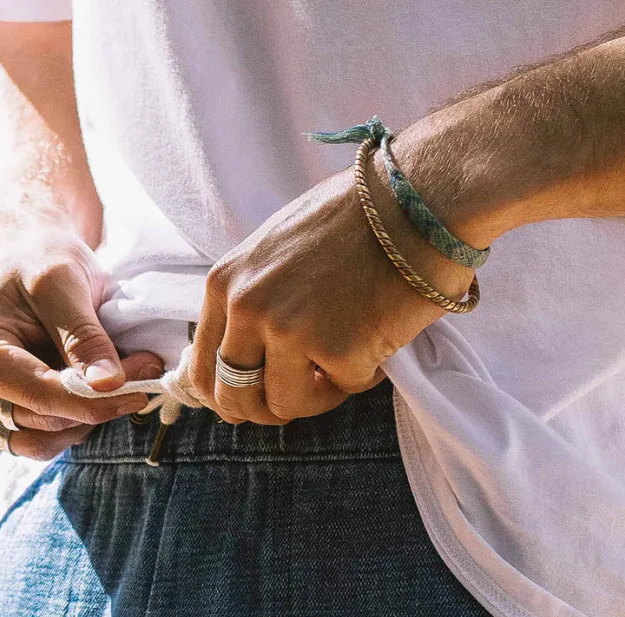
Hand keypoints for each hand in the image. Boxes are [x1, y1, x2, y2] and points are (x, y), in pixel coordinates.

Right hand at [0, 226, 162, 458]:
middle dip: (101, 401)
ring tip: (123, 376)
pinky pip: (44, 440)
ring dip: (91, 417)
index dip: (99, 399)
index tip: (145, 384)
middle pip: (46, 421)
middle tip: (145, 367)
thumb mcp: (62, 282)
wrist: (23, 254)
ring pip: (47, 440)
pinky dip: (77, 421)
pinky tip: (96, 389)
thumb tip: (107, 385)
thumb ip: (84, 336)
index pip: (42, 398)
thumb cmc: (36, 257)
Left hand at [188, 150, 475, 424]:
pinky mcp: (337, 350)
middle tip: (300, 397)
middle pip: (235, 398)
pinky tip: (378, 338)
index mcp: (227, 282)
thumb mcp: (277, 249)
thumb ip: (252, 298)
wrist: (422, 199)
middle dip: (267, 408)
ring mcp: (290, 331)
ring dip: (317, 396)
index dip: (227, 395)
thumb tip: (241, 353)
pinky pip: (342, 390)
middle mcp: (248, 308)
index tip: (252, 400)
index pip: (202, 367)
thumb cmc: (358, 217)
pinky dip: (363, 375)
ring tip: (346, 361)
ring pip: (286, 405)